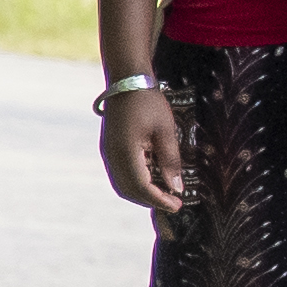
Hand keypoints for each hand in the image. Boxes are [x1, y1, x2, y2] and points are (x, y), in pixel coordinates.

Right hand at [99, 86, 185, 216]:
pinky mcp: (110, 149)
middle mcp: (112, 157)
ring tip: (165, 193)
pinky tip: (154, 177)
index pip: (141, 187)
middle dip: (151, 200)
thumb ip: (170, 160)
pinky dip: (137, 182)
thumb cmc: (148, 102)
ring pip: (123, 184)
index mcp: (125, 152)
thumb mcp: (165, 130)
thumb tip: (176, 188)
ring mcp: (109, 153)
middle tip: (174, 203)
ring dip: (143, 193)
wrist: (127, 81)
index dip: (159, 199)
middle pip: (129, 190)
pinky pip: (121, 174)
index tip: (177, 205)